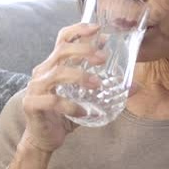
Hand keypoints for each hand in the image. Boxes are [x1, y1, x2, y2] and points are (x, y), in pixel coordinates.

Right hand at [21, 22, 107, 153]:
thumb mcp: (87, 100)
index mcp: (53, 65)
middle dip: (83, 50)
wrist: (42, 139)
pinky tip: (83, 112)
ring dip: (79, 76)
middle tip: (103, 58)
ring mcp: (36, 88)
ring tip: (97, 83)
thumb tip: (136, 86)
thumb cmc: (64, 115)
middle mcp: (43, 72)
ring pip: (56, 73)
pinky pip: (52, 101)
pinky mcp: (32, 105)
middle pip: (61, 52)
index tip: (98, 29)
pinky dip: (70, 106)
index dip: (79, 30)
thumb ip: (107, 91)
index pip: (63, 39)